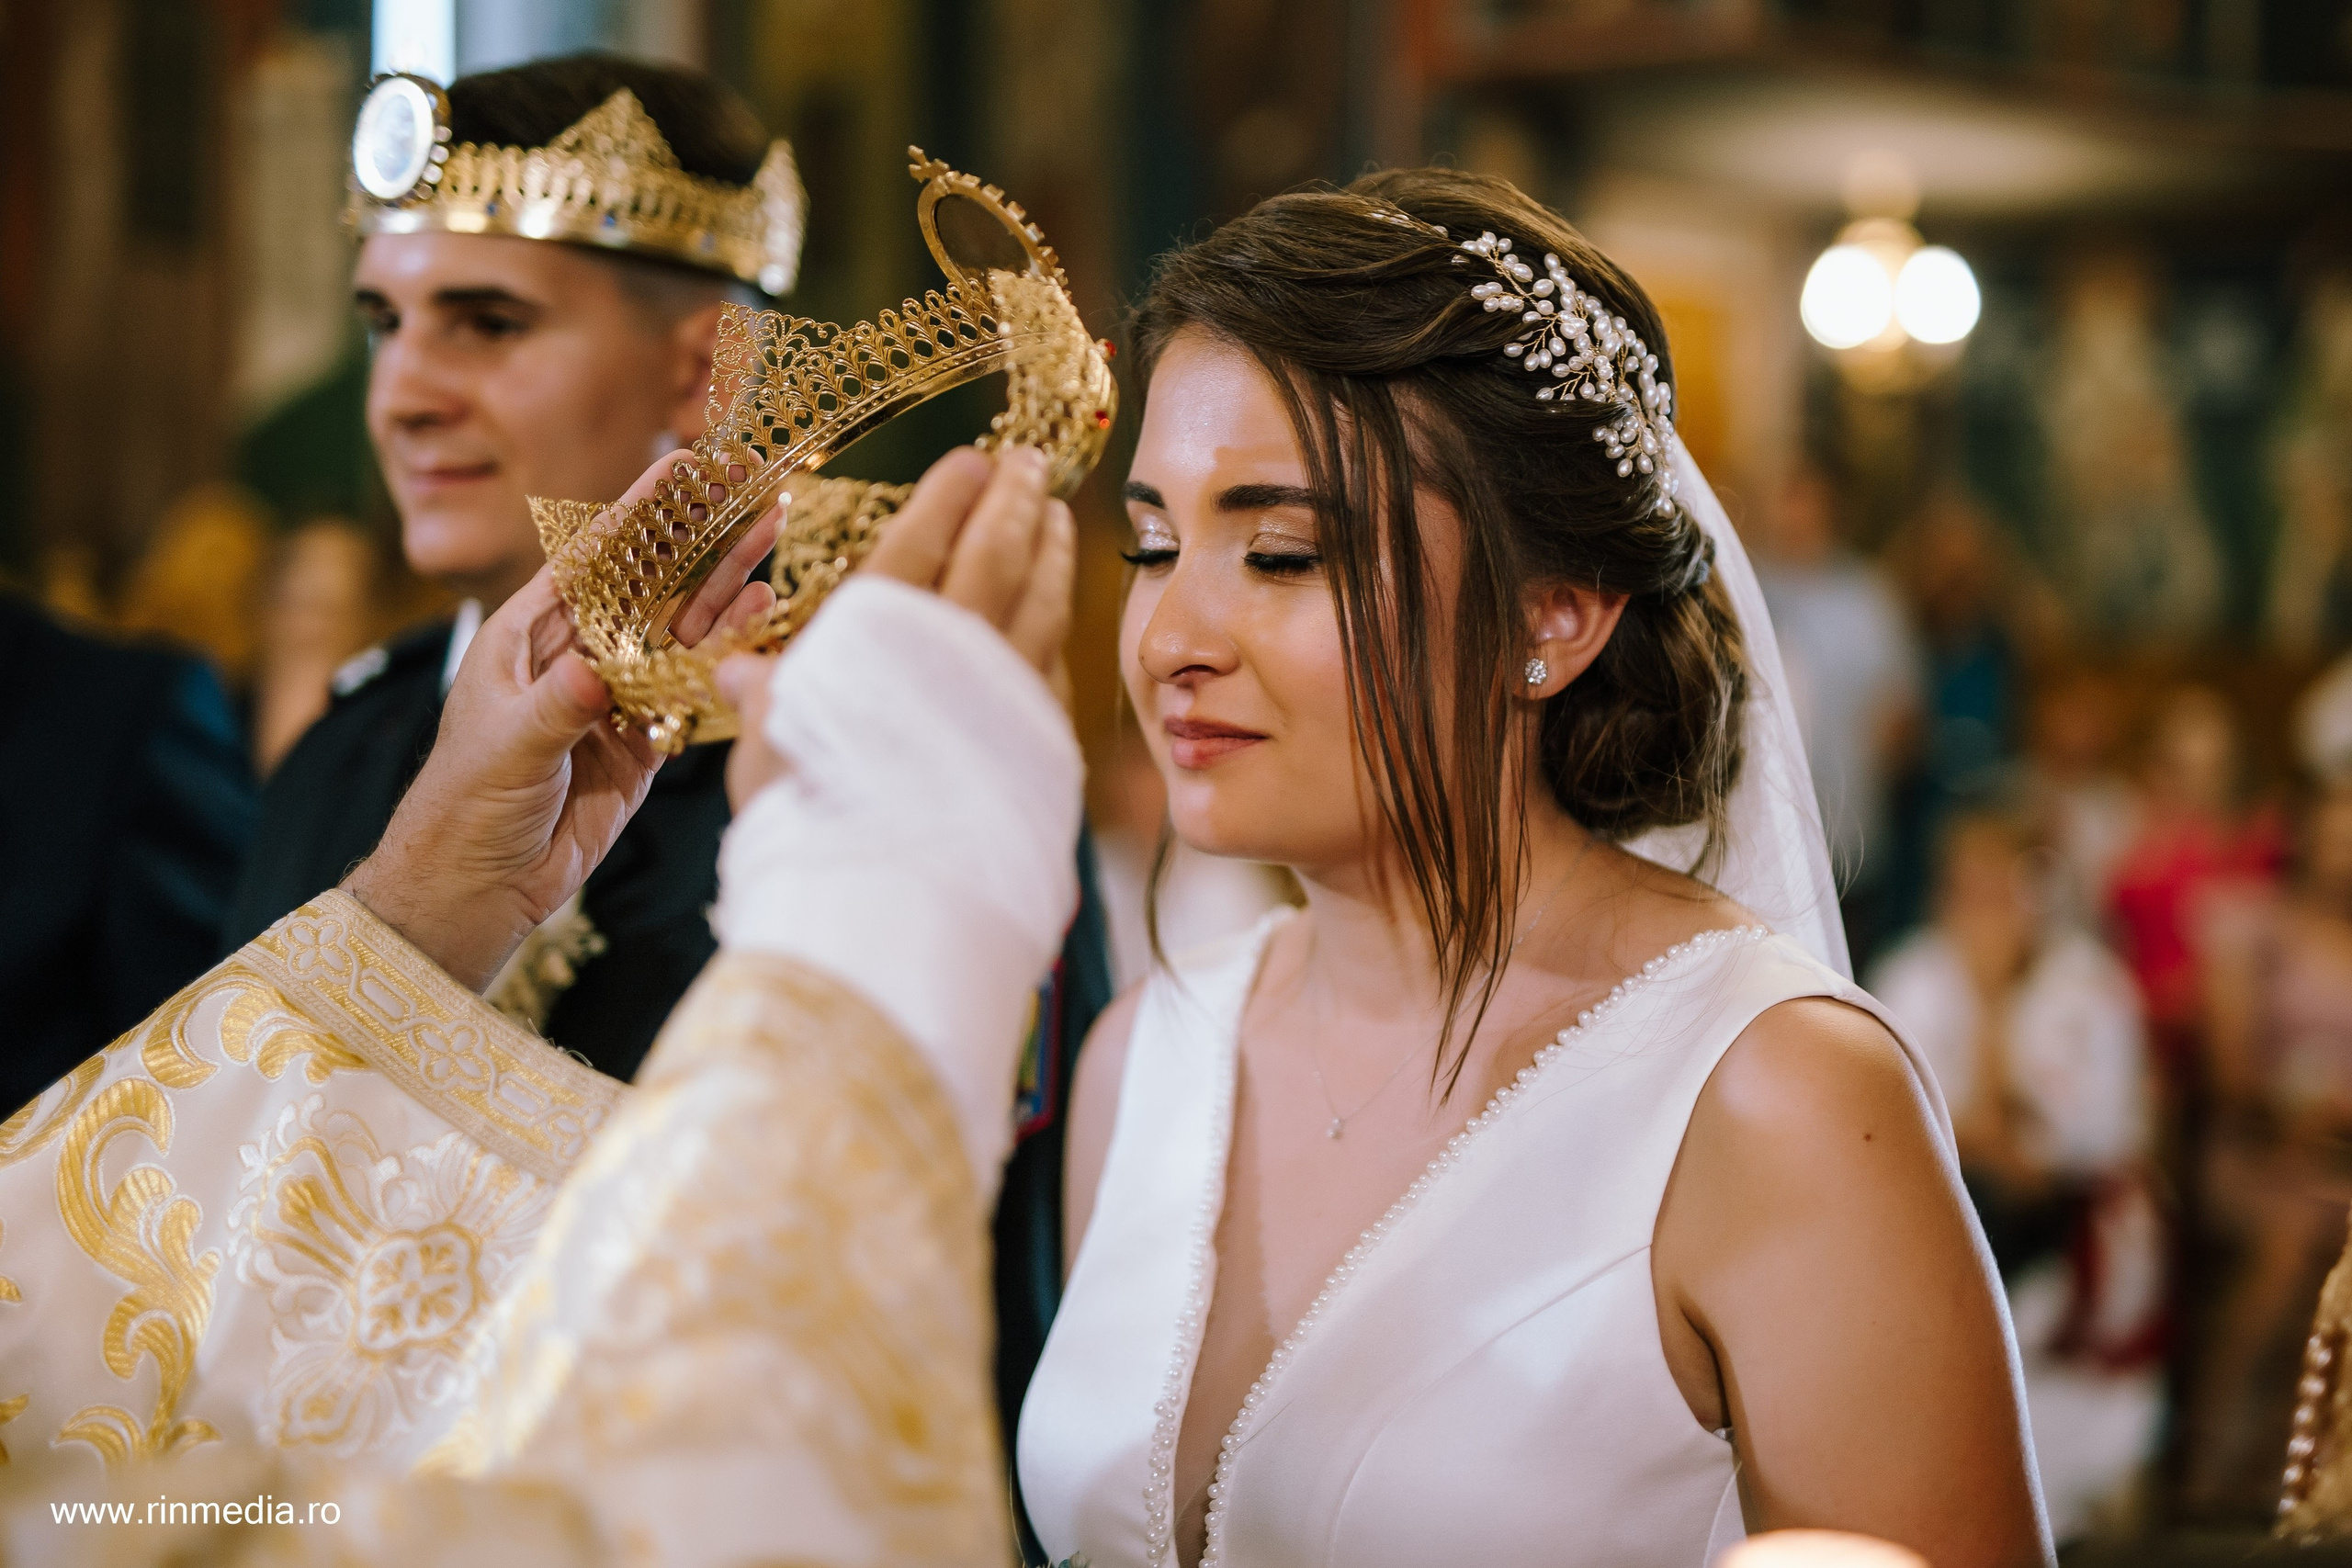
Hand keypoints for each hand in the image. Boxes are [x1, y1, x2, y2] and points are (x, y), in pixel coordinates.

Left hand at [343, 448, 776, 990]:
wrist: (475, 888)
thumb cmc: (464, 805)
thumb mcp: (506, 746)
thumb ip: (556, 705)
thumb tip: (594, 672)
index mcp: (528, 636)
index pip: (593, 558)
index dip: (642, 510)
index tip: (685, 464)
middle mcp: (575, 656)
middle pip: (649, 585)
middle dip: (700, 541)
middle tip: (752, 495)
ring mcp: (612, 699)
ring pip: (678, 634)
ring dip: (723, 593)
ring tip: (769, 545)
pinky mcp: (641, 745)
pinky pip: (689, 693)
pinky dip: (725, 660)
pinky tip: (759, 624)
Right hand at [717, 445, 1074, 811]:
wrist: (888, 904)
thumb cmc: (808, 822)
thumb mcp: (769, 750)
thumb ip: (771, 700)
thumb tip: (739, 676)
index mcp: (877, 633)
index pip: (921, 541)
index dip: (947, 495)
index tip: (971, 460)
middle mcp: (951, 651)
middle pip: (994, 556)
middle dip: (1013, 500)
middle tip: (1030, 461)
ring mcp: (1005, 694)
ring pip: (1039, 605)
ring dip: (1050, 554)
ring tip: (1056, 517)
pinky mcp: (1039, 743)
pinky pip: (1052, 668)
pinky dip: (1058, 629)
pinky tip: (1060, 616)